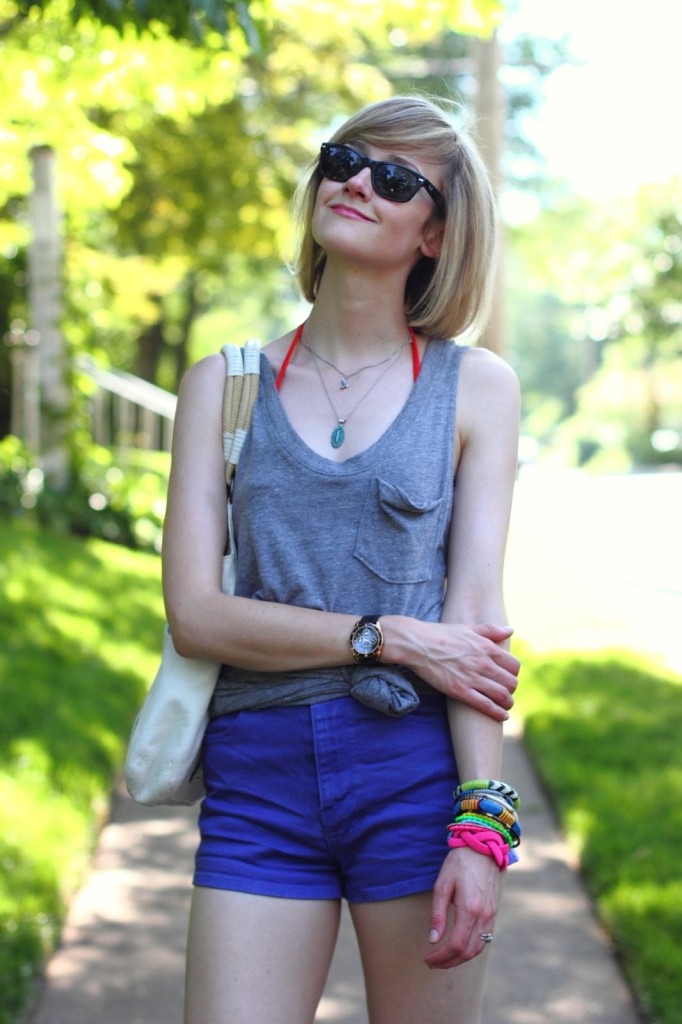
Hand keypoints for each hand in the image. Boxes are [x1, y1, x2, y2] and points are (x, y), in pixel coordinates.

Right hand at [387, 619, 519, 719]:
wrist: (416, 643)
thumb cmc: (441, 634)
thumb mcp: (468, 628)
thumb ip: (491, 630)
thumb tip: (511, 630)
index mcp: (486, 647)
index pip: (514, 665)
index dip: (514, 673)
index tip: (508, 677)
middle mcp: (483, 663)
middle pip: (511, 682)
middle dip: (512, 689)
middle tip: (506, 692)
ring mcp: (472, 678)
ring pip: (502, 695)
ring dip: (508, 703)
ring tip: (506, 705)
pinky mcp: (460, 690)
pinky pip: (486, 705)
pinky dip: (498, 712)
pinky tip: (502, 716)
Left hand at [424, 847, 499, 969]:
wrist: (483, 848)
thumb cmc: (459, 863)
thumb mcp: (442, 885)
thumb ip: (437, 914)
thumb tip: (433, 940)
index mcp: (470, 909)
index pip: (455, 945)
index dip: (441, 957)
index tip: (427, 958)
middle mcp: (483, 916)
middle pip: (467, 952)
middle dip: (448, 962)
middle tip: (432, 963)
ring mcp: (491, 915)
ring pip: (477, 948)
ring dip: (460, 958)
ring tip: (443, 959)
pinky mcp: (493, 912)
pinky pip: (484, 939)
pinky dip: (471, 949)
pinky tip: (459, 948)